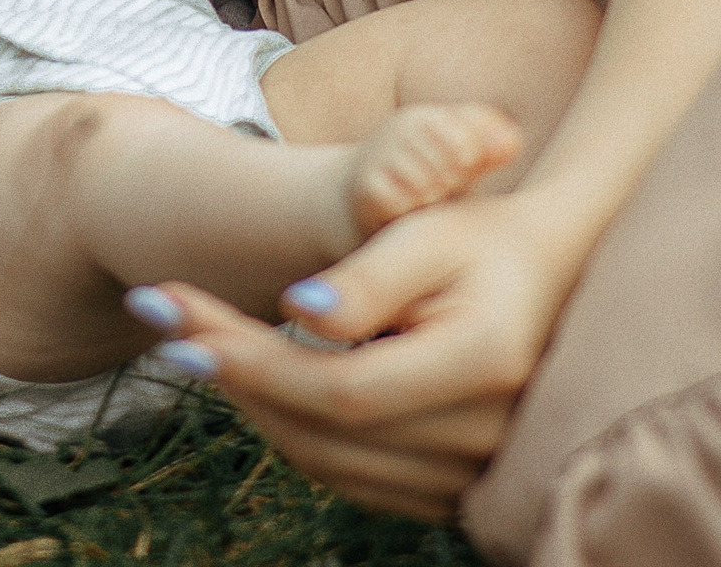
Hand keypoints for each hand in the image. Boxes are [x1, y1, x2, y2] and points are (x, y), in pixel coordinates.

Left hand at [127, 187, 593, 517]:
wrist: (560, 280)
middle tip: (160, 317)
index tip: (172, 308)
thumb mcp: (429, 232)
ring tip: (197, 339)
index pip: (337, 389)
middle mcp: (484, 439)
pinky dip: (296, 430)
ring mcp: (473, 474)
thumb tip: (299, 311)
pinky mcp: (455, 488)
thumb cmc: (487, 238)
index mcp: (480, 367)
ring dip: (254, 406)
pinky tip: (257, 377)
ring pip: (332, 463)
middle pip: (324, 434)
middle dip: (231, 375)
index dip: (248, 358)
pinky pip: (355, 476)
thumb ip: (368, 277)